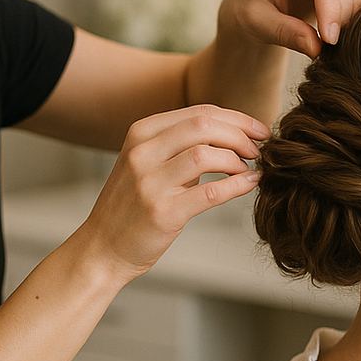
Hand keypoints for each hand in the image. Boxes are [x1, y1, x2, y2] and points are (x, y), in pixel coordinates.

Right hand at [79, 105, 267, 279]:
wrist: (102, 248)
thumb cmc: (131, 205)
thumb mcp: (147, 162)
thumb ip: (179, 144)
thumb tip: (230, 133)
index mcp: (140, 133)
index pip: (199, 112)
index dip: (236, 119)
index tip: (257, 130)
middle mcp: (142, 153)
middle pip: (205, 126)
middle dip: (241, 135)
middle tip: (258, 149)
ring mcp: (150, 182)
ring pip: (207, 154)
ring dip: (238, 160)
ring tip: (248, 169)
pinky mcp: (162, 212)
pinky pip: (211, 192)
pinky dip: (237, 185)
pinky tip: (249, 184)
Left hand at [219, 0, 360, 58]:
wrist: (252, 10)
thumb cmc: (248, 12)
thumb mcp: (257, 24)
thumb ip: (285, 33)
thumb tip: (316, 47)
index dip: (330, 6)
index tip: (330, 39)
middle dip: (342, 12)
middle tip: (330, 44)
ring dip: (350, 12)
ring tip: (330, 38)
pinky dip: (353, 11)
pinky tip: (336, 29)